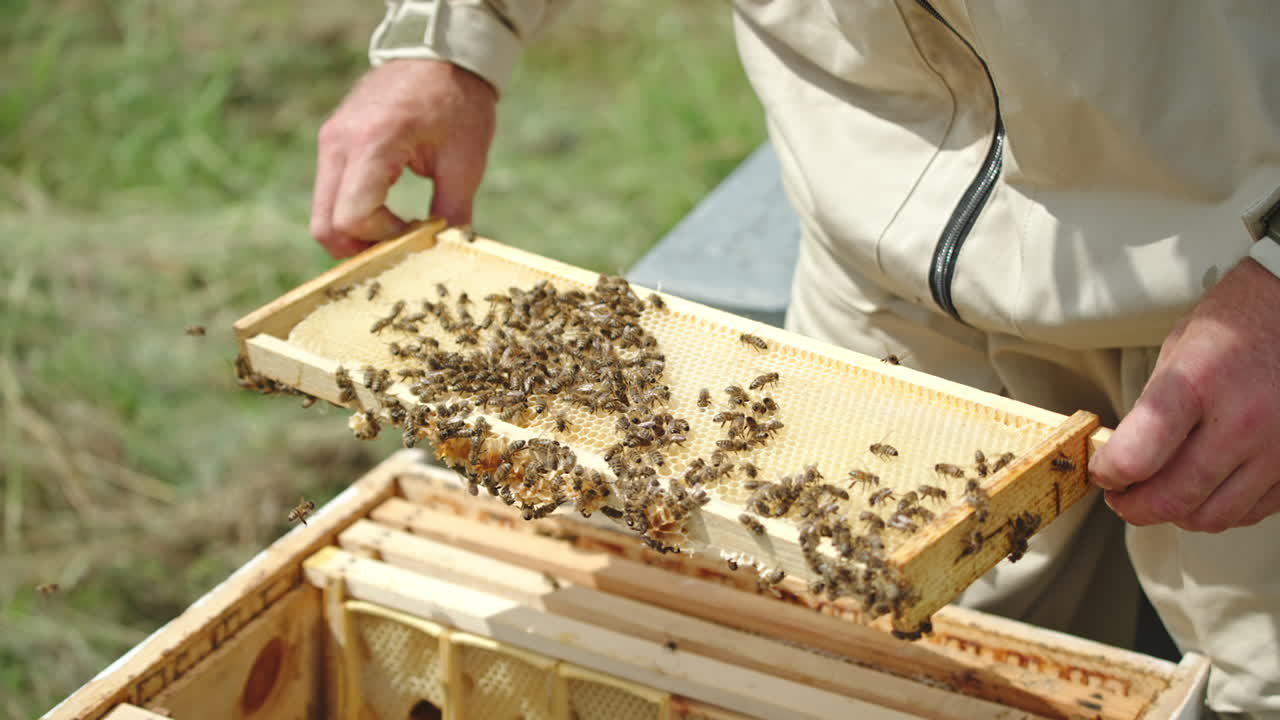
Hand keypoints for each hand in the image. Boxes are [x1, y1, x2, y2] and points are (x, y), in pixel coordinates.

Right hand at [311, 59, 496, 257]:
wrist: (438, 55)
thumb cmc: (457, 102)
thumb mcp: (466, 161)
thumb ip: (454, 212)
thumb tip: (449, 253)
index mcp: (372, 143)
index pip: (353, 217)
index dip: (383, 239)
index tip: (417, 233)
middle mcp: (339, 143)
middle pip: (325, 226)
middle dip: (360, 249)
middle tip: (399, 246)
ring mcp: (330, 141)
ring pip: (322, 214)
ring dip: (356, 233)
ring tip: (396, 228)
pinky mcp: (332, 142)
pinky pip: (330, 194)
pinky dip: (352, 212)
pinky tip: (387, 210)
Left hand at [1090, 257, 1279, 531]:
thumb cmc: (1237, 324)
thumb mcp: (1178, 350)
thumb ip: (1152, 408)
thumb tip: (1125, 456)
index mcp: (1198, 384)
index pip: (1137, 456)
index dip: (1109, 474)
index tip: (1101, 472)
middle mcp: (1242, 422)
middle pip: (1174, 498)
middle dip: (1135, 507)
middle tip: (1121, 497)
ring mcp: (1277, 449)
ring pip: (1213, 516)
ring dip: (1177, 514)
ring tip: (1161, 495)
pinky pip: (1251, 511)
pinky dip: (1221, 509)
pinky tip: (1206, 488)